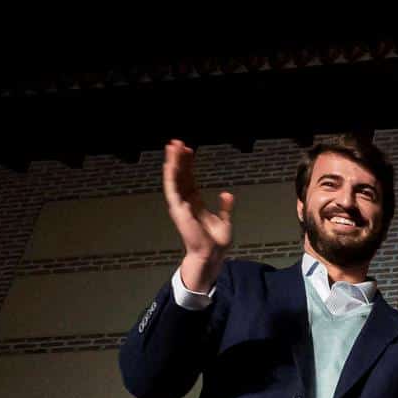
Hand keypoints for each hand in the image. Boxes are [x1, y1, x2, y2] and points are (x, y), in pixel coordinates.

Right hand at [163, 140, 232, 291]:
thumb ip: (225, 207)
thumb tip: (227, 194)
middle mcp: (185, 202)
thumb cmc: (215, 243)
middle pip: (180, 175)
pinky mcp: (178, 209)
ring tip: (172, 146)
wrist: (211, 254)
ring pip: (174, 178)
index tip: (189, 151)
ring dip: (173, 162)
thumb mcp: (224, 221)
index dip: (189, 164)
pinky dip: (170, 175)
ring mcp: (180, 204)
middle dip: (179, 158)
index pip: (189, 179)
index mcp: (195, 203)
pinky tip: (170, 163)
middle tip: (177, 142)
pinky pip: (172, 188)